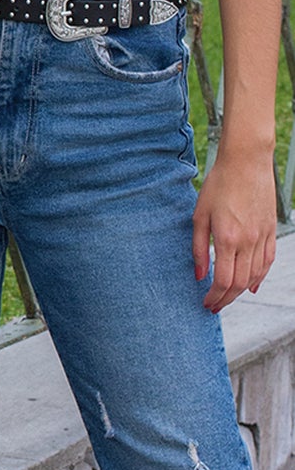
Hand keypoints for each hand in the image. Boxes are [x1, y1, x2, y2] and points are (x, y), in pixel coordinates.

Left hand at [193, 140, 276, 311]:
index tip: (206, 303)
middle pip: (240, 283)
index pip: (223, 280)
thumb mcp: (199, 214)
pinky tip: (251, 285)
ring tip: (227, 298)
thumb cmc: (218, 185)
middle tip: (214, 305)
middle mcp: (248, 242)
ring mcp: (263, 238)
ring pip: (254, 275)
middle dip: (226, 299)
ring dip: (241, 291)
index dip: (215, 296)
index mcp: (227, 238)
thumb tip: (199, 275)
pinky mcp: (271, 231)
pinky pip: (267, 262)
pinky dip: (259, 277)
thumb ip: (198, 247)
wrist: (246, 163)